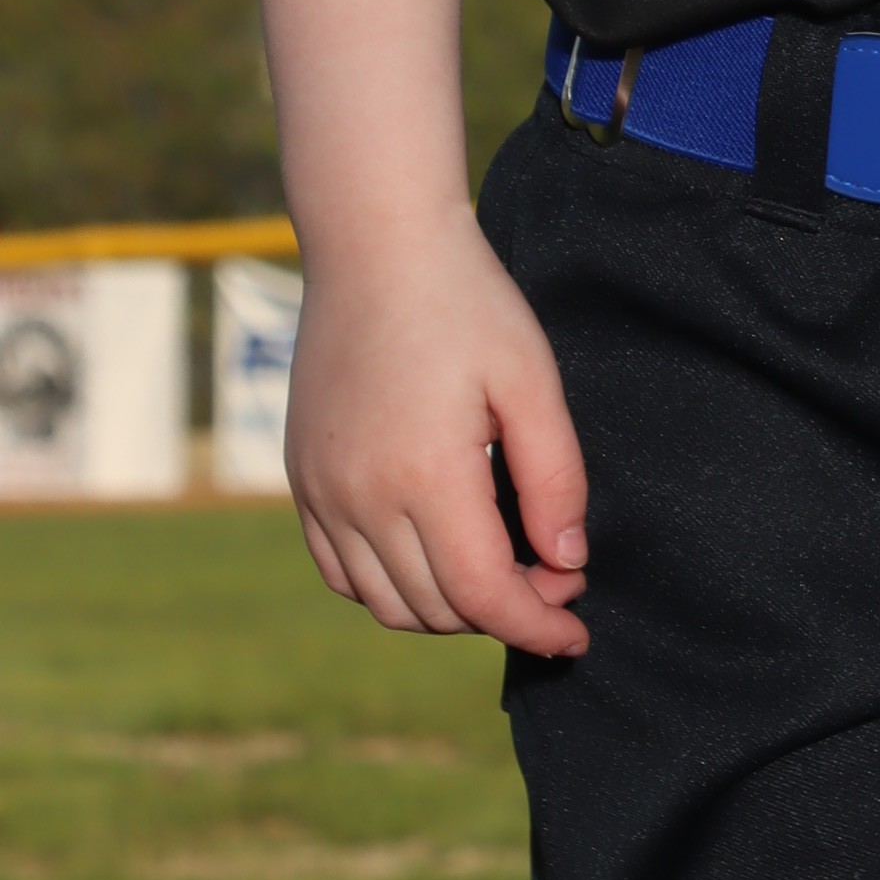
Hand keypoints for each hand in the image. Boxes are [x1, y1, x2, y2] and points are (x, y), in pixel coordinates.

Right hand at [285, 212, 593, 659]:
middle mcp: (359, 497)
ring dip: (447, 607)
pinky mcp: (301, 478)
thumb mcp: (532, 381)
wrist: (374, 245)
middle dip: (502, 612)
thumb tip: (566, 563)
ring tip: (501, 568)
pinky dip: (389, 585)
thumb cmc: (466, 302)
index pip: (482, 595)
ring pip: (384, 602)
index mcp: (423, 475)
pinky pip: (341, 571)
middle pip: (435, 608)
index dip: (535, 626)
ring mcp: (320, 491)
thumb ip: (554, 478)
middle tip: (553, 577)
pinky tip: (436, 553)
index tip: (577, 635)